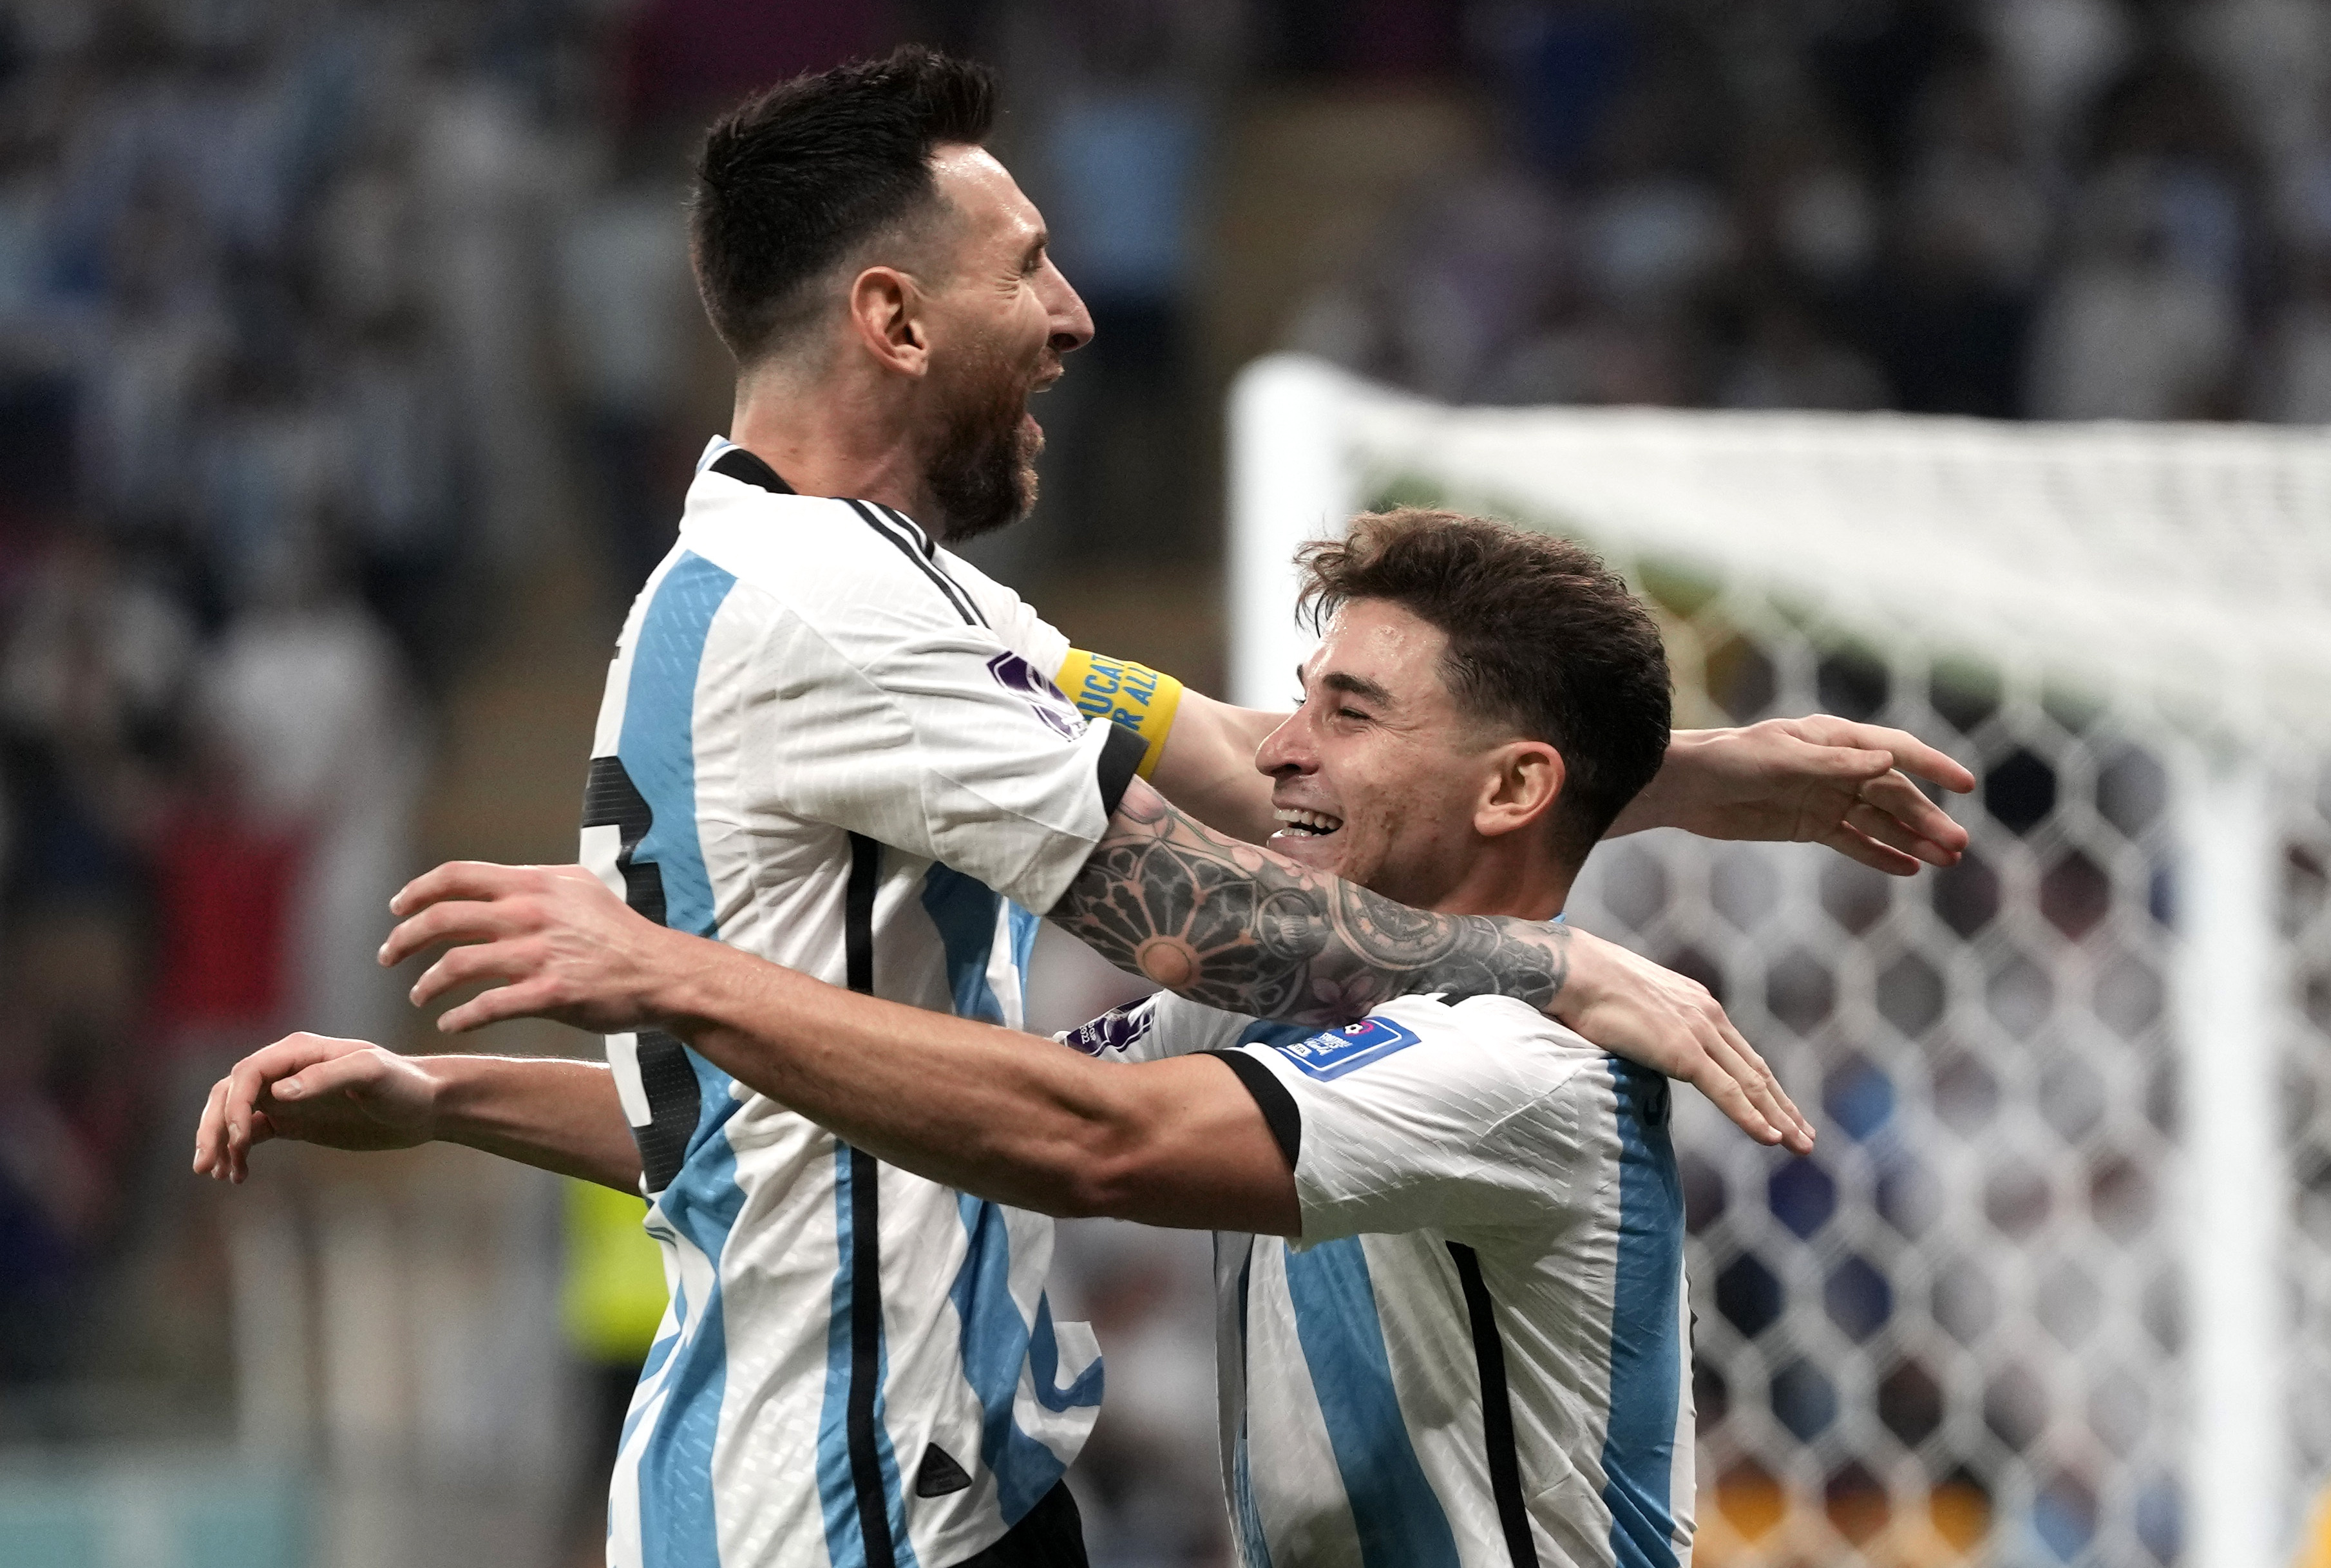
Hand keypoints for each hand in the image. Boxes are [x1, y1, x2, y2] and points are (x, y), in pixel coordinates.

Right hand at [192, 1033, 437, 1183]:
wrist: (425, 1106)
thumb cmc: (404, 1085)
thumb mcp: (372, 1075)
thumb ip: (327, 1077)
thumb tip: (278, 1092)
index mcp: (299, 1052)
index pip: (248, 1073)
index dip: (236, 1104)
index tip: (242, 1138)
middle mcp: (286, 1070)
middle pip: (229, 1094)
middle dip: (213, 1126)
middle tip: (206, 1165)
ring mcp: (287, 1096)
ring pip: (234, 1114)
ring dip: (219, 1141)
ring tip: (218, 1174)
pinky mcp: (293, 1120)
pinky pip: (252, 1134)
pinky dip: (237, 1152)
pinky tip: (237, 1176)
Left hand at [380, 861, 693, 1033]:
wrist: (663, 973)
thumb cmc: (622, 934)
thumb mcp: (581, 890)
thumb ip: (537, 885)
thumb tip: (498, 884)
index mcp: (535, 884)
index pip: (458, 876)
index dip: (418, 892)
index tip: (398, 910)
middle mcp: (530, 914)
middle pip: (444, 918)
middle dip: (405, 938)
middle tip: (389, 956)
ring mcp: (538, 955)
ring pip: (456, 965)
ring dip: (426, 983)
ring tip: (418, 994)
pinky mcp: (549, 994)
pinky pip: (486, 1007)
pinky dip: (459, 1018)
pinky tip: (449, 1024)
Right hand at [1556, 929, 1814, 1152]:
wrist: (1574, 970)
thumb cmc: (1588, 986)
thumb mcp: (1633, 1004)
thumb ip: (1650, 1027)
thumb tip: (1643, 1044)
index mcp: (1697, 1003)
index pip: (1741, 1053)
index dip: (1765, 1085)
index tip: (1782, 1109)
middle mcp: (1708, 1015)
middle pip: (1756, 1070)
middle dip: (1784, 1107)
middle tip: (1806, 1136)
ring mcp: (1699, 1033)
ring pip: (1751, 1084)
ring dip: (1779, 1118)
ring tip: (1800, 1145)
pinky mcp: (1684, 1052)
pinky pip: (1727, 1092)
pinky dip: (1751, 1117)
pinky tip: (1771, 1138)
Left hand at [1623, 717, 1974, 874]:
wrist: (1684, 788)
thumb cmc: (1728, 761)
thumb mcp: (1779, 760)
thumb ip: (1833, 764)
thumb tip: (1887, 762)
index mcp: (1834, 739)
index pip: (1895, 750)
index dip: (1932, 766)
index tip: (1966, 784)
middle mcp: (1837, 767)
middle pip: (1893, 794)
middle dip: (1926, 818)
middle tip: (1958, 846)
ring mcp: (1826, 797)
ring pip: (1880, 820)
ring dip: (1912, 839)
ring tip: (1947, 860)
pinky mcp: (1810, 825)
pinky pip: (1854, 841)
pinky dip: (1881, 854)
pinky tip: (1910, 868)